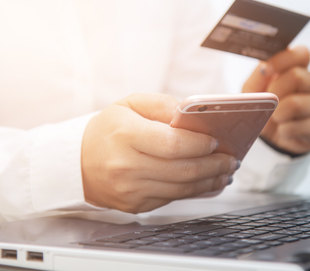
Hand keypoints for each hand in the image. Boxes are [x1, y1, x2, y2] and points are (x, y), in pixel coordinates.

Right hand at [81, 93, 237, 212]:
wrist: (78, 162)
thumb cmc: (108, 130)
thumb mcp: (130, 104)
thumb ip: (163, 105)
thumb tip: (193, 115)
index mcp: (125, 136)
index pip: (173, 144)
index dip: (200, 144)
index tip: (216, 141)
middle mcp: (127, 167)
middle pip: (183, 170)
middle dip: (214, 165)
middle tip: (231, 158)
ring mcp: (131, 190)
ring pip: (182, 189)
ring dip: (210, 181)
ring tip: (225, 171)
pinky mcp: (136, 205)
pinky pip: (173, 199)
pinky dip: (195, 191)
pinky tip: (207, 182)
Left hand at [243, 46, 309, 154]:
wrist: (269, 137)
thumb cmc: (263, 107)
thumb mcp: (253, 89)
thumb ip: (258, 75)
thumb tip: (264, 67)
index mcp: (297, 68)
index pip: (302, 54)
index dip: (283, 60)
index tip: (265, 71)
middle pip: (298, 77)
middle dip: (275, 91)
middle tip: (268, 102)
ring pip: (297, 103)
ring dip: (278, 114)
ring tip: (274, 118)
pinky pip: (303, 126)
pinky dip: (286, 130)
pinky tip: (283, 130)